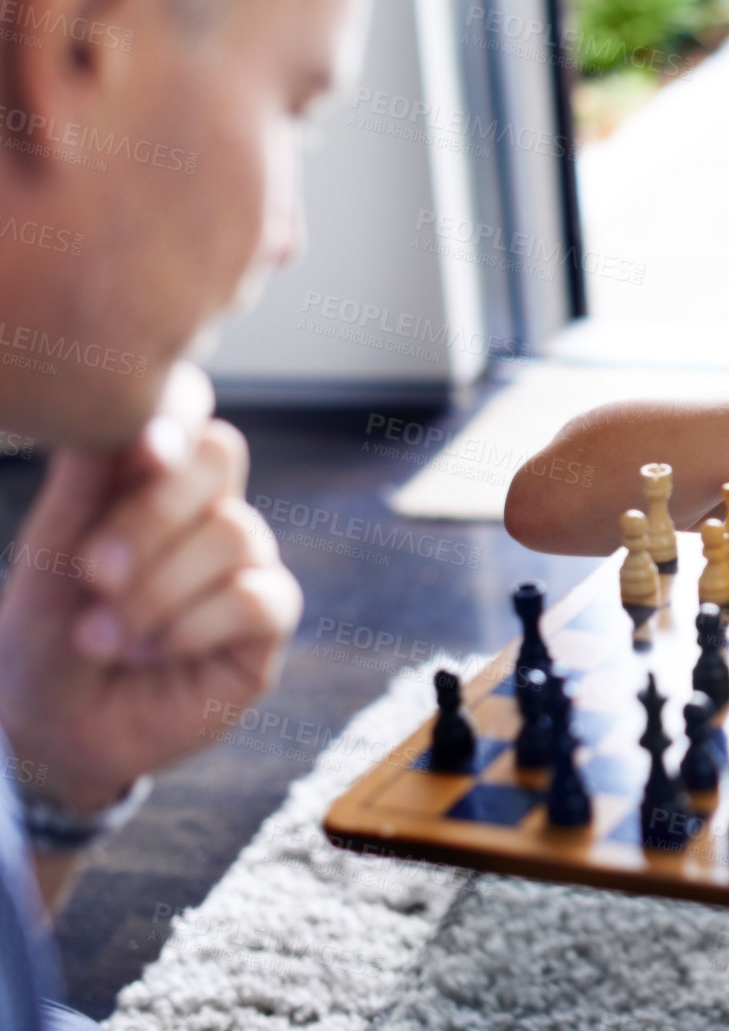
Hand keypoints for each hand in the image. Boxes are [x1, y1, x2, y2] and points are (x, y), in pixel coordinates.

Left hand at [0, 363, 301, 812]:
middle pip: (221, 457)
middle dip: (154, 513)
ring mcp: (245, 562)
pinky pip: (259, 597)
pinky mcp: (268, 622)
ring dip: (159, 590)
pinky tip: (153, 653)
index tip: (141, 454)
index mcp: (153, 477)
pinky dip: (195, 625)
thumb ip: (85, 483)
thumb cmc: (47, 637)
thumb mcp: (48, 555)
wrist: (58, 730)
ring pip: (236, 533)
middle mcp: (207, 509)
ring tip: (104, 637)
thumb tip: (118, 412)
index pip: (190, 412)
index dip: (177, 418)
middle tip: (93, 572)